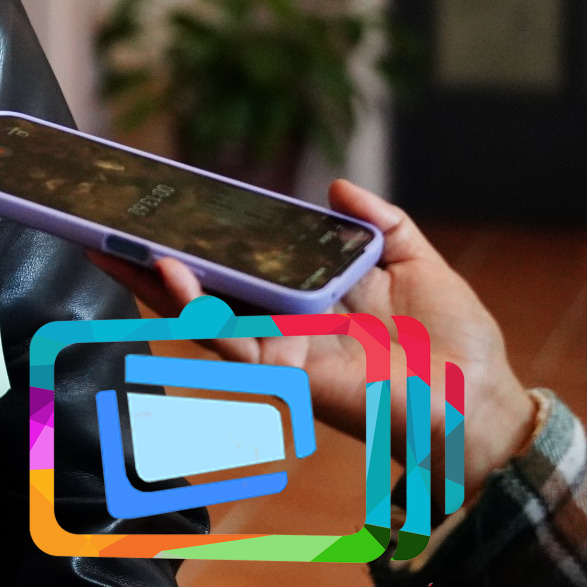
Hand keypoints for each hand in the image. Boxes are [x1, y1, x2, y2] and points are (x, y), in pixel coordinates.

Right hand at [89, 179, 539, 485]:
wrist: (483, 402)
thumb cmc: (460, 343)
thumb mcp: (420, 263)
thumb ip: (381, 223)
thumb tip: (337, 184)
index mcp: (312, 295)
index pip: (243, 263)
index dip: (203, 238)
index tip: (163, 207)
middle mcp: (286, 321)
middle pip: (205, 287)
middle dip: (149, 260)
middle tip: (103, 226)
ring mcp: (280, 348)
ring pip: (201, 312)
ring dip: (154, 281)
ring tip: (115, 244)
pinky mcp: (284, 373)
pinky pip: (229, 338)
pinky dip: (194, 308)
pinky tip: (169, 273)